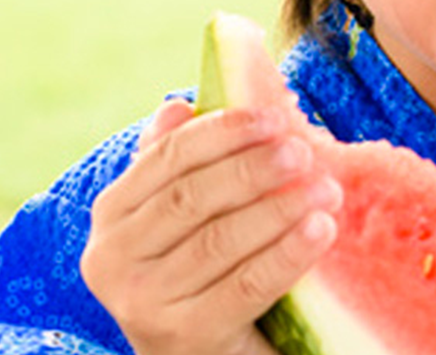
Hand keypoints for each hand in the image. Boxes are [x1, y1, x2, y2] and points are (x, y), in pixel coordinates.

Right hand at [80, 98, 342, 354]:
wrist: (192, 349)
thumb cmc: (192, 268)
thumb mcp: (174, 216)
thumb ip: (173, 162)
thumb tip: (176, 105)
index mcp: (110, 214)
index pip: (167, 159)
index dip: (222, 132)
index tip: (275, 118)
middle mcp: (112, 258)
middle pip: (192, 198)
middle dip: (253, 170)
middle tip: (303, 152)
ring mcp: (142, 302)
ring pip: (219, 241)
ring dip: (279, 209)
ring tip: (325, 190)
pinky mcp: (182, 335)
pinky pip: (245, 285)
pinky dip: (287, 254)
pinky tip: (321, 230)